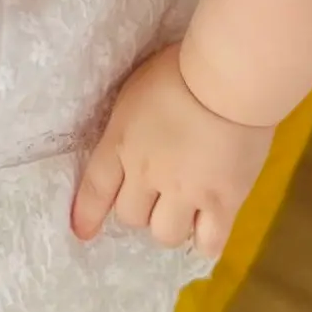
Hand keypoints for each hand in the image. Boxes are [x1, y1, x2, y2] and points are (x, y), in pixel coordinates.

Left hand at [72, 43, 273, 258]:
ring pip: (165, 234)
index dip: (87, 214)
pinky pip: (208, 242)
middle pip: (131, 216)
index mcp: (121, 143)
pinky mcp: (223, 202)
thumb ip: (130, 124)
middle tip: (155, 197)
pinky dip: (205, 241)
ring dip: (170, 225)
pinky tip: (207, 231)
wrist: (228, 81)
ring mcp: (185, 192)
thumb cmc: (180, 69)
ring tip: (183, 211)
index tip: (82, 232)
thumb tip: (133, 136)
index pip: (96, 188)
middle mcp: (146, 174)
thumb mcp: (136, 91)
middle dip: (139, 209)